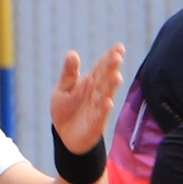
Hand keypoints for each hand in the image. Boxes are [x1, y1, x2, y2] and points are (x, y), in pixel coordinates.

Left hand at [51, 43, 124, 157]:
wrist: (65, 136)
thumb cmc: (66, 109)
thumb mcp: (63, 89)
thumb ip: (69, 73)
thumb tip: (72, 53)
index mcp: (90, 82)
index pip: (101, 67)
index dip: (110, 57)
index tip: (119, 47)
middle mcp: (97, 93)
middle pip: (105, 79)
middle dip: (111, 69)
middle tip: (117, 57)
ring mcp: (98, 108)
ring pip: (105, 95)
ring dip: (111, 87)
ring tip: (117, 77)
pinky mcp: (96, 124)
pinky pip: (100, 116)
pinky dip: (104, 110)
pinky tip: (108, 102)